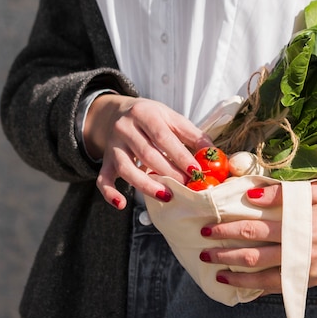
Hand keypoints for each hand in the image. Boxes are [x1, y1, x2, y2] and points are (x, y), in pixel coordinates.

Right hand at [84, 95, 212, 207]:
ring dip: (146, 184)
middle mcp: (125, 128)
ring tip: (166, 196)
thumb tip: (213, 154)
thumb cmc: (151, 118)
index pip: (163, 137)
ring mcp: (113, 146)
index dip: (180, 155)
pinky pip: (103, 179)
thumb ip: (192, 135)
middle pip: (147, 154)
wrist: (116, 113)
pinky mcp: (106, 161)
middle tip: (187, 186)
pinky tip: (121, 204)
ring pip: (127, 168)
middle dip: (169, 172)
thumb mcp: (171, 118)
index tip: (196, 171)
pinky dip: (109, 193)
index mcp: (144, 114)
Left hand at [199, 183, 316, 293]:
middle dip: (225, 256)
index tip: (208, 229)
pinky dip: (261, 289)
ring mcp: (307, 271)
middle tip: (204, 254)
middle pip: (254, 257)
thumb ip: (283, 195)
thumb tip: (251, 196)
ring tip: (218, 275)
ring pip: (265, 279)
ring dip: (238, 278)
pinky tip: (246, 287)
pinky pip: (282, 289)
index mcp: (299, 228)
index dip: (228, 231)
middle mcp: (300, 253)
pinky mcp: (313, 282)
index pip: (253, 231)